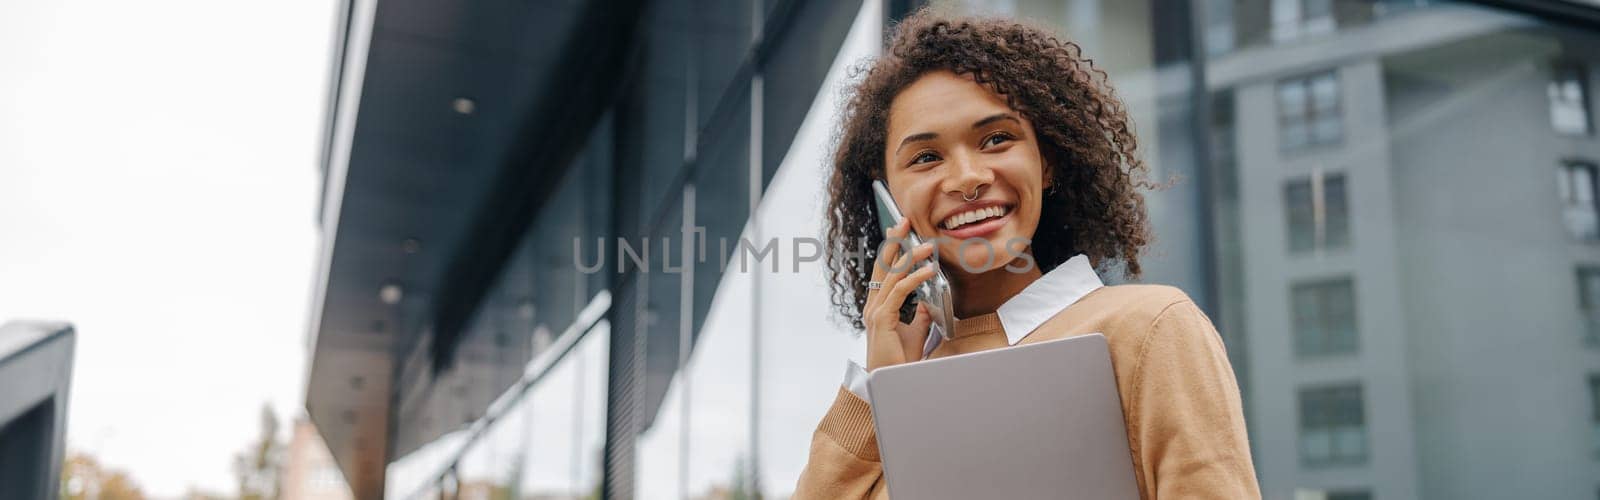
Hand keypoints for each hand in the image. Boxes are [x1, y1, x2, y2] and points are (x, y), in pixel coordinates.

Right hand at [864, 218, 936, 371]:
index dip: (891, 249)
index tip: (900, 230)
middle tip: (903, 221)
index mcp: (878, 306)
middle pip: (882, 266)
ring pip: (892, 275)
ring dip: (910, 257)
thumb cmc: (899, 360)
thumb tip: (925, 303)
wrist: (892, 381)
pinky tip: (928, 270)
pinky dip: (915, 278)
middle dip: (893, 241)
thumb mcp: (914, 333)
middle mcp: (874, 305)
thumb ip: (918, 316)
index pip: (883, 271)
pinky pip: (900, 292)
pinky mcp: (883, 319)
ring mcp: (876, 312)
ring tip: (926, 246)